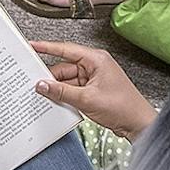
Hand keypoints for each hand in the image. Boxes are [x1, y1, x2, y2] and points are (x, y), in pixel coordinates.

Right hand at [29, 40, 156, 141]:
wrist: (137, 123)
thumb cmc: (122, 107)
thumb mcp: (86, 99)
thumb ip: (61, 91)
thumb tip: (43, 85)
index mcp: (96, 59)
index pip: (66, 49)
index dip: (46, 47)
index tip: (32, 46)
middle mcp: (94, 65)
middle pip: (64, 67)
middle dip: (50, 77)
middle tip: (35, 84)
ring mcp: (93, 78)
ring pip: (67, 79)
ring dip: (58, 88)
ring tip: (46, 96)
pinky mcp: (93, 90)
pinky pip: (73, 88)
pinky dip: (64, 95)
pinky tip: (57, 101)